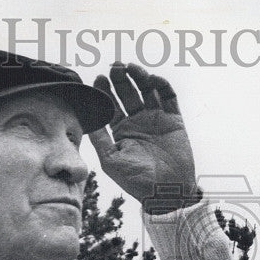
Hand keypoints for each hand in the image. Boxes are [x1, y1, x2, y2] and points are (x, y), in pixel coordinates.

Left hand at [90, 63, 198, 211]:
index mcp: (121, 131)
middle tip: (115, 67)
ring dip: (139, 77)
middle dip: (120, 79)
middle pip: (128, 93)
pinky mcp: (174, 120)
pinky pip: (169, 97)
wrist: (167, 192)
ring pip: (147, 91)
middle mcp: (138, 122)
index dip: (105, 90)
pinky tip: (152, 79)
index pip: (111, 104)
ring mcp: (157, 120)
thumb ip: (98, 137)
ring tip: (131, 68)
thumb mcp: (110, 160)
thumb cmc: (136, 181)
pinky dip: (162, 85)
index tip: (99, 79)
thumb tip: (86, 116)